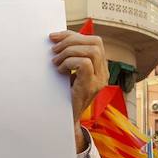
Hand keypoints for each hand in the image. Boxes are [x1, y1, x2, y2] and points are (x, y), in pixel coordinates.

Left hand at [49, 31, 108, 151]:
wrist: (65, 122)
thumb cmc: (63, 97)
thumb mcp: (68, 74)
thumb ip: (70, 59)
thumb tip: (56, 40)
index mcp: (100, 67)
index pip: (94, 41)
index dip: (73, 35)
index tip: (55, 37)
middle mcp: (103, 73)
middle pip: (95, 42)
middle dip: (71, 40)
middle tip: (53, 49)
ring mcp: (99, 80)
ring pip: (91, 51)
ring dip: (68, 52)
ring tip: (55, 61)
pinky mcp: (90, 87)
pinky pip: (84, 64)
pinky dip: (69, 63)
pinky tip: (59, 70)